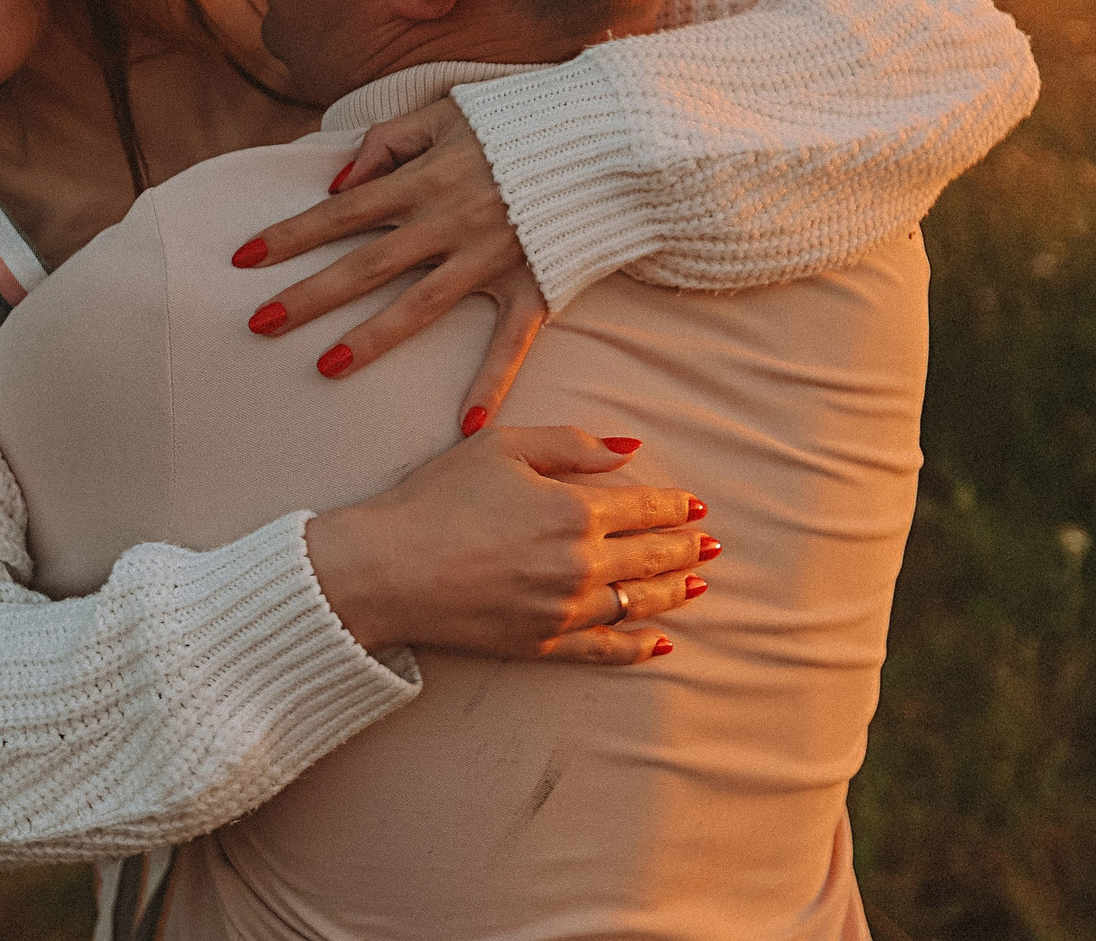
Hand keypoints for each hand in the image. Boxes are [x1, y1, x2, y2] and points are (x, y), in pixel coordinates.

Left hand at [236, 99, 548, 428]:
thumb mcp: (445, 111)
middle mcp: (451, 221)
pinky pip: (510, 341)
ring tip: (326, 367)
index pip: (342, 210)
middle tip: (259, 323)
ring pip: (421, 305)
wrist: (604, 134)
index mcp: (425, 178)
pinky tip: (467, 427)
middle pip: (367, 263)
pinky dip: (492, 382)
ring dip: (372, 338)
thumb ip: (387, 142)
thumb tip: (337, 184)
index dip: (290, 234)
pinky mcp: (534, 286)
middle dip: (310, 294)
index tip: (242, 259)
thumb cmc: (517, 121)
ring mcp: (492, 258)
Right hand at [303, 427, 712, 665]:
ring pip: (637, 602)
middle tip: (710, 544)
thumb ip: (570, 445)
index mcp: (574, 510)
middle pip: (650, 556)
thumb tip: (627, 450)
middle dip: (685, 547)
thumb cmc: (436, 499)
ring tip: (697, 583)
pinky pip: (604, 649)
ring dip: (673, 591)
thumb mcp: (502, 447)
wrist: (385, 569)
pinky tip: (660, 643)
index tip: (696, 505)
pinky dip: (637, 647)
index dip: (674, 506)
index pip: (643, 507)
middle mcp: (580, 564)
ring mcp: (563, 610)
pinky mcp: (541, 645)